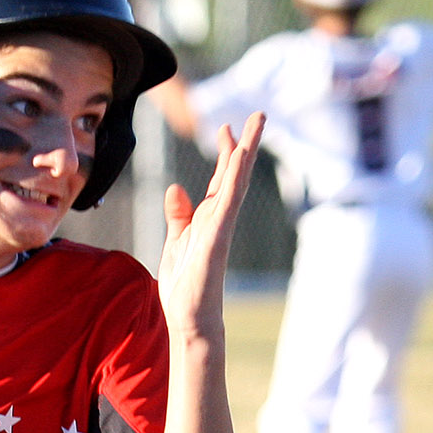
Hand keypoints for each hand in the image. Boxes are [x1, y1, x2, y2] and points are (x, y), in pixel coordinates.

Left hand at [155, 114, 264, 346]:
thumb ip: (178, 216)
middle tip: (256, 114)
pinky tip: (239, 157)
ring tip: (256, 123)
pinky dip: (234, 179)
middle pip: (234, 174)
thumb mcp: (175, 242)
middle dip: (244, 144)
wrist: (189, 318)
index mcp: (207, 218)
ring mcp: (220, 226)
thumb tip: (175, 187)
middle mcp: (218, 218)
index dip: (224, 154)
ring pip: (237, 181)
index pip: (219, 180)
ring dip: (246, 152)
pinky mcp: (217, 237)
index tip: (226, 129)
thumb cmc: (185, 286)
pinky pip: (228, 202)